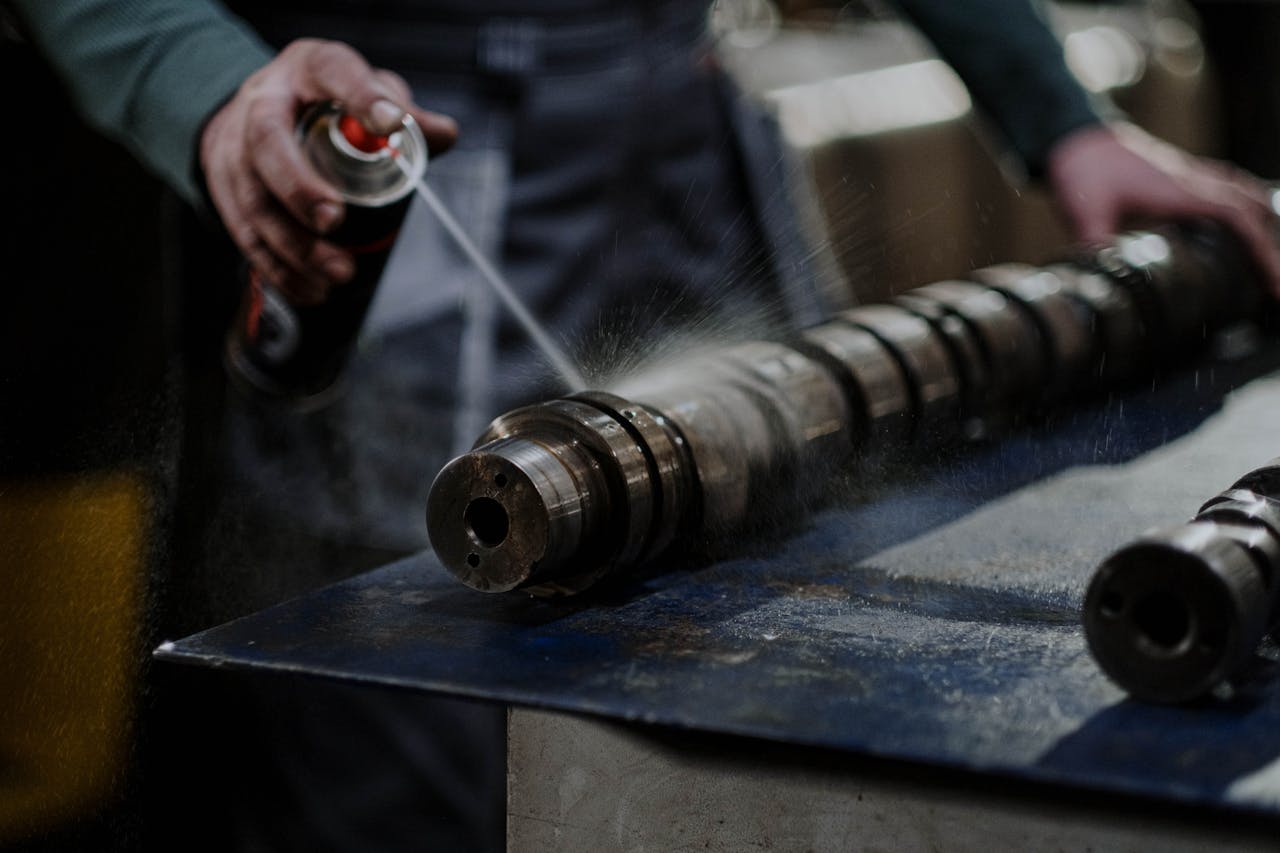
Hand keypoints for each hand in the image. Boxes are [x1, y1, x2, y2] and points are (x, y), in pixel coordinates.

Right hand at [200, 38, 457, 302]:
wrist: (254, 108)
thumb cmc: (321, 102)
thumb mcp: (364, 92)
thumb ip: (405, 114)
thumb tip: (443, 135)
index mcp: (307, 70)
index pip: (331, 71)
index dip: (359, 96)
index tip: (389, 122)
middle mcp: (261, 103)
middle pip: (267, 143)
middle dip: (300, 187)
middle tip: (335, 220)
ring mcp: (234, 148)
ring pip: (252, 199)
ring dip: (294, 244)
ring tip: (338, 272)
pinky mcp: (223, 190)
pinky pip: (245, 234)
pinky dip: (278, 268)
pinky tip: (311, 290)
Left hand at [1047, 123, 1279, 297]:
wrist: (1077, 135)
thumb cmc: (1083, 170)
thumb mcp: (1086, 209)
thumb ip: (1095, 239)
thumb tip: (1097, 274)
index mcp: (1179, 191)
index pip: (1237, 217)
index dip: (1260, 247)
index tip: (1274, 279)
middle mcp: (1193, 180)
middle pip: (1250, 208)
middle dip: (1267, 243)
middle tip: (1275, 282)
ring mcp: (1189, 174)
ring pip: (1241, 193)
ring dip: (1261, 218)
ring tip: (1268, 255)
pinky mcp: (1179, 173)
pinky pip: (1225, 185)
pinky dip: (1244, 201)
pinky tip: (1244, 215)